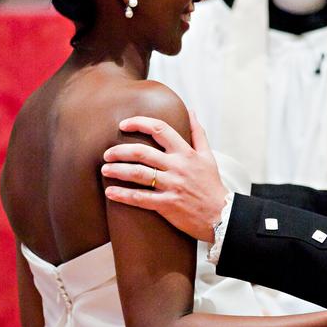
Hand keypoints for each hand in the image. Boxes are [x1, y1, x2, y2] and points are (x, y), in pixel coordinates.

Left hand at [101, 112, 227, 239]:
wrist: (222, 215)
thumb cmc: (211, 185)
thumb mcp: (208, 156)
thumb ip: (197, 132)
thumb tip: (190, 111)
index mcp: (186, 152)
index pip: (160, 129)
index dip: (139, 123)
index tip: (123, 125)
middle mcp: (178, 166)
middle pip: (142, 152)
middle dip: (120, 150)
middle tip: (107, 153)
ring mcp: (172, 185)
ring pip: (138, 174)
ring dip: (117, 170)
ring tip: (105, 169)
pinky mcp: (168, 204)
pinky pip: (141, 198)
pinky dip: (123, 195)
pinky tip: (110, 192)